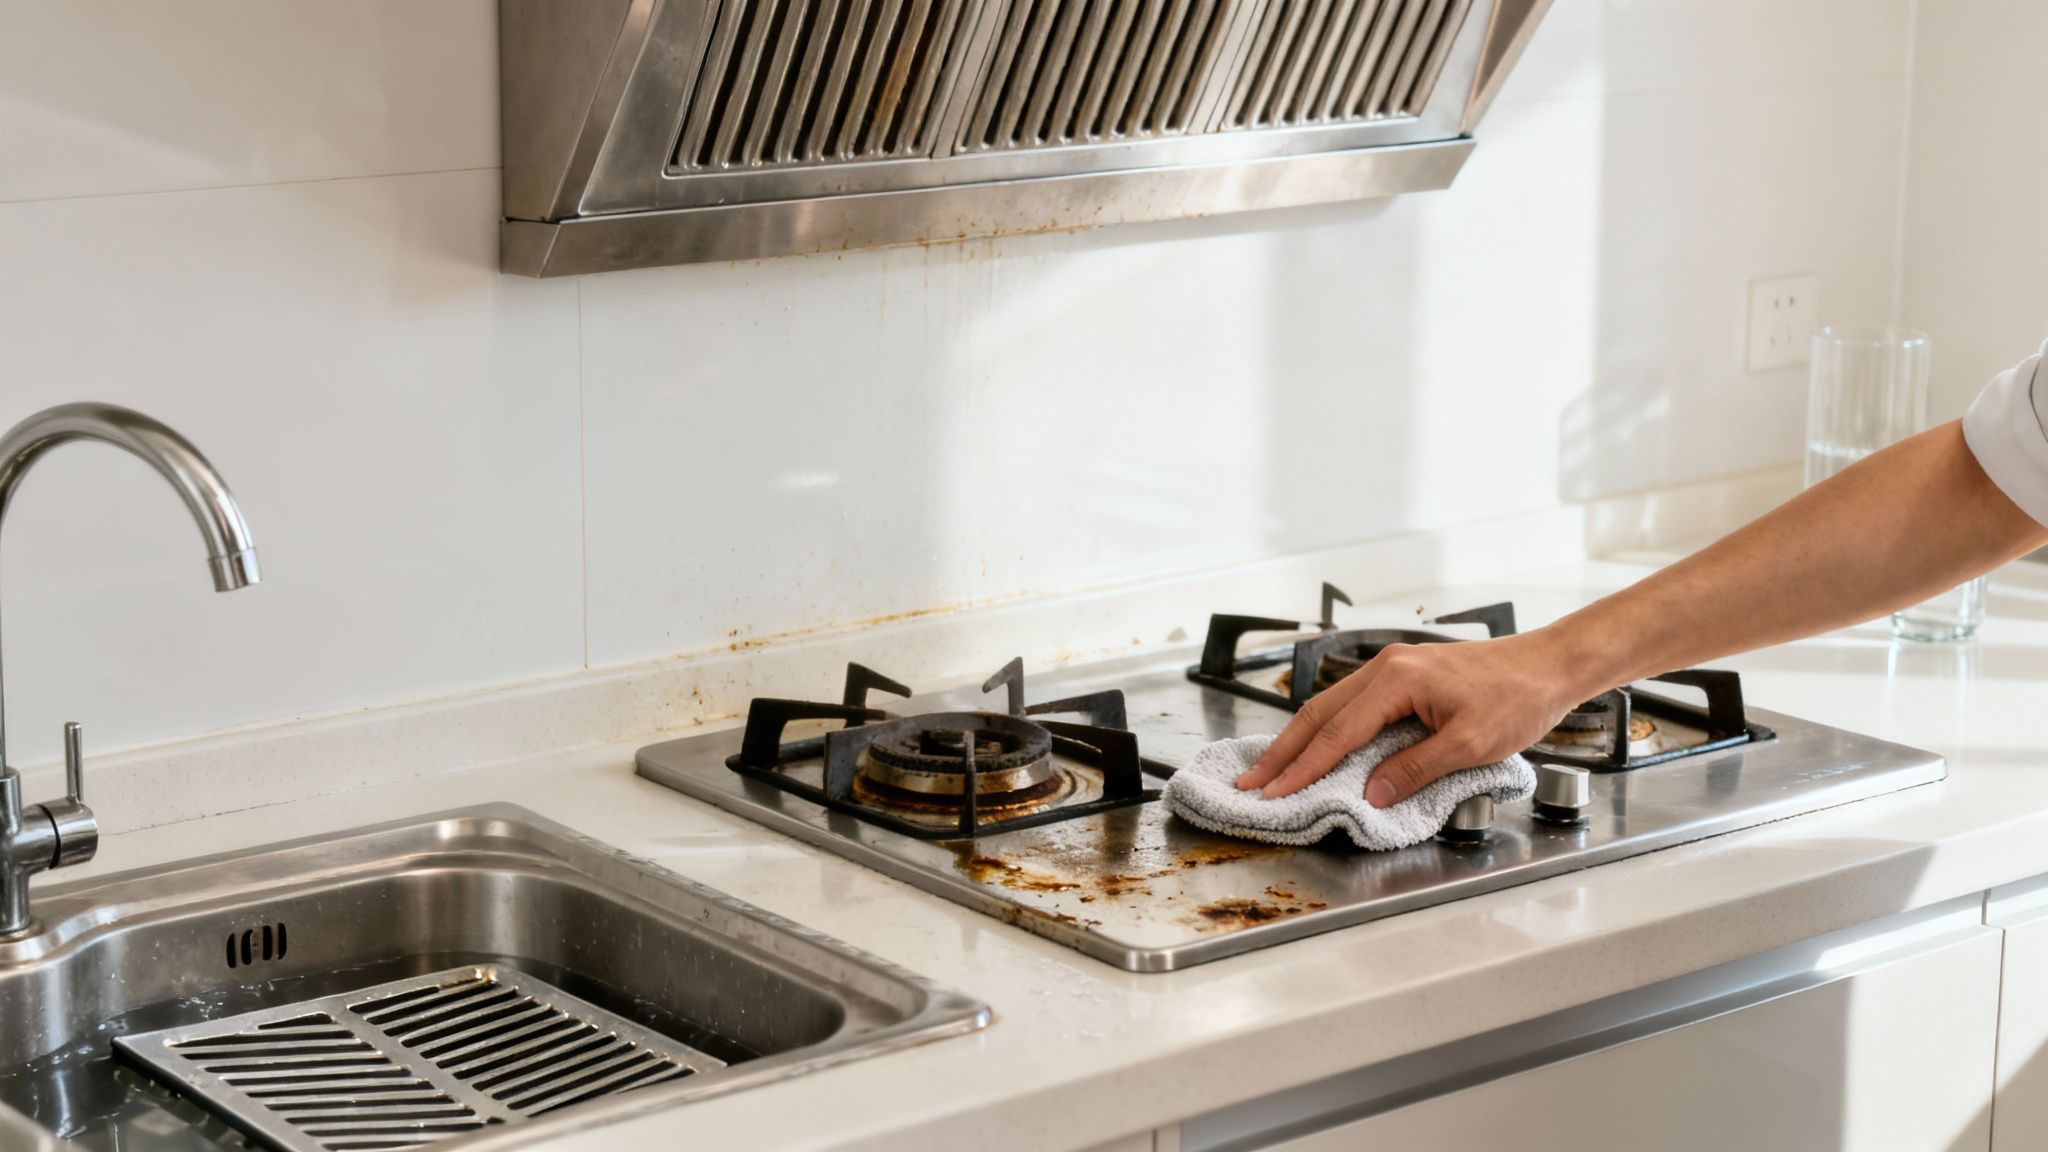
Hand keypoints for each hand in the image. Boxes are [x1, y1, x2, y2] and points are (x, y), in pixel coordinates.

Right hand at [1233, 632, 1587, 806]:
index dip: (1302, 768)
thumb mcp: (1470, 744)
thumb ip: (1415, 769)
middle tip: (1252, 783)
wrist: (1547, 666)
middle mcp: (1386, 668)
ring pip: (1331, 706)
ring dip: (1300, 740)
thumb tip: (1372, 793)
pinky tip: (1316, 746)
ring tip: (1272, 769)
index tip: (1274, 792)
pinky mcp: (1402, 676)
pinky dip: (1327, 729)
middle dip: (1283, 751)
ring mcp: (1392, 668)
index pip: (1337, 733)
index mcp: (1396, 680)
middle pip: (1319, 713)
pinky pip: (1351, 704)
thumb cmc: (1517, 699)